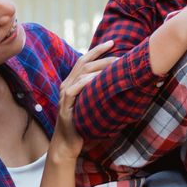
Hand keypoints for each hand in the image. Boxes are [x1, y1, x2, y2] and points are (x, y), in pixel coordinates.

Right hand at [53, 42, 115, 156]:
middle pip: (84, 64)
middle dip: (102, 56)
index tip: (113, 42)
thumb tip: (121, 84)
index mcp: (72, 83)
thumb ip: (100, 92)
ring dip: (99, 68)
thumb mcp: (92, 104)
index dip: (98, 50)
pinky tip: (98, 79)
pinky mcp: (65, 106)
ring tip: (115, 65)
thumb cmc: (82, 124)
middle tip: (120, 55)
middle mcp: (66, 85)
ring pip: (81, 74)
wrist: (66, 144)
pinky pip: (74, 90)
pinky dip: (86, 82)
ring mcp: (64, 95)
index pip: (84, 60)